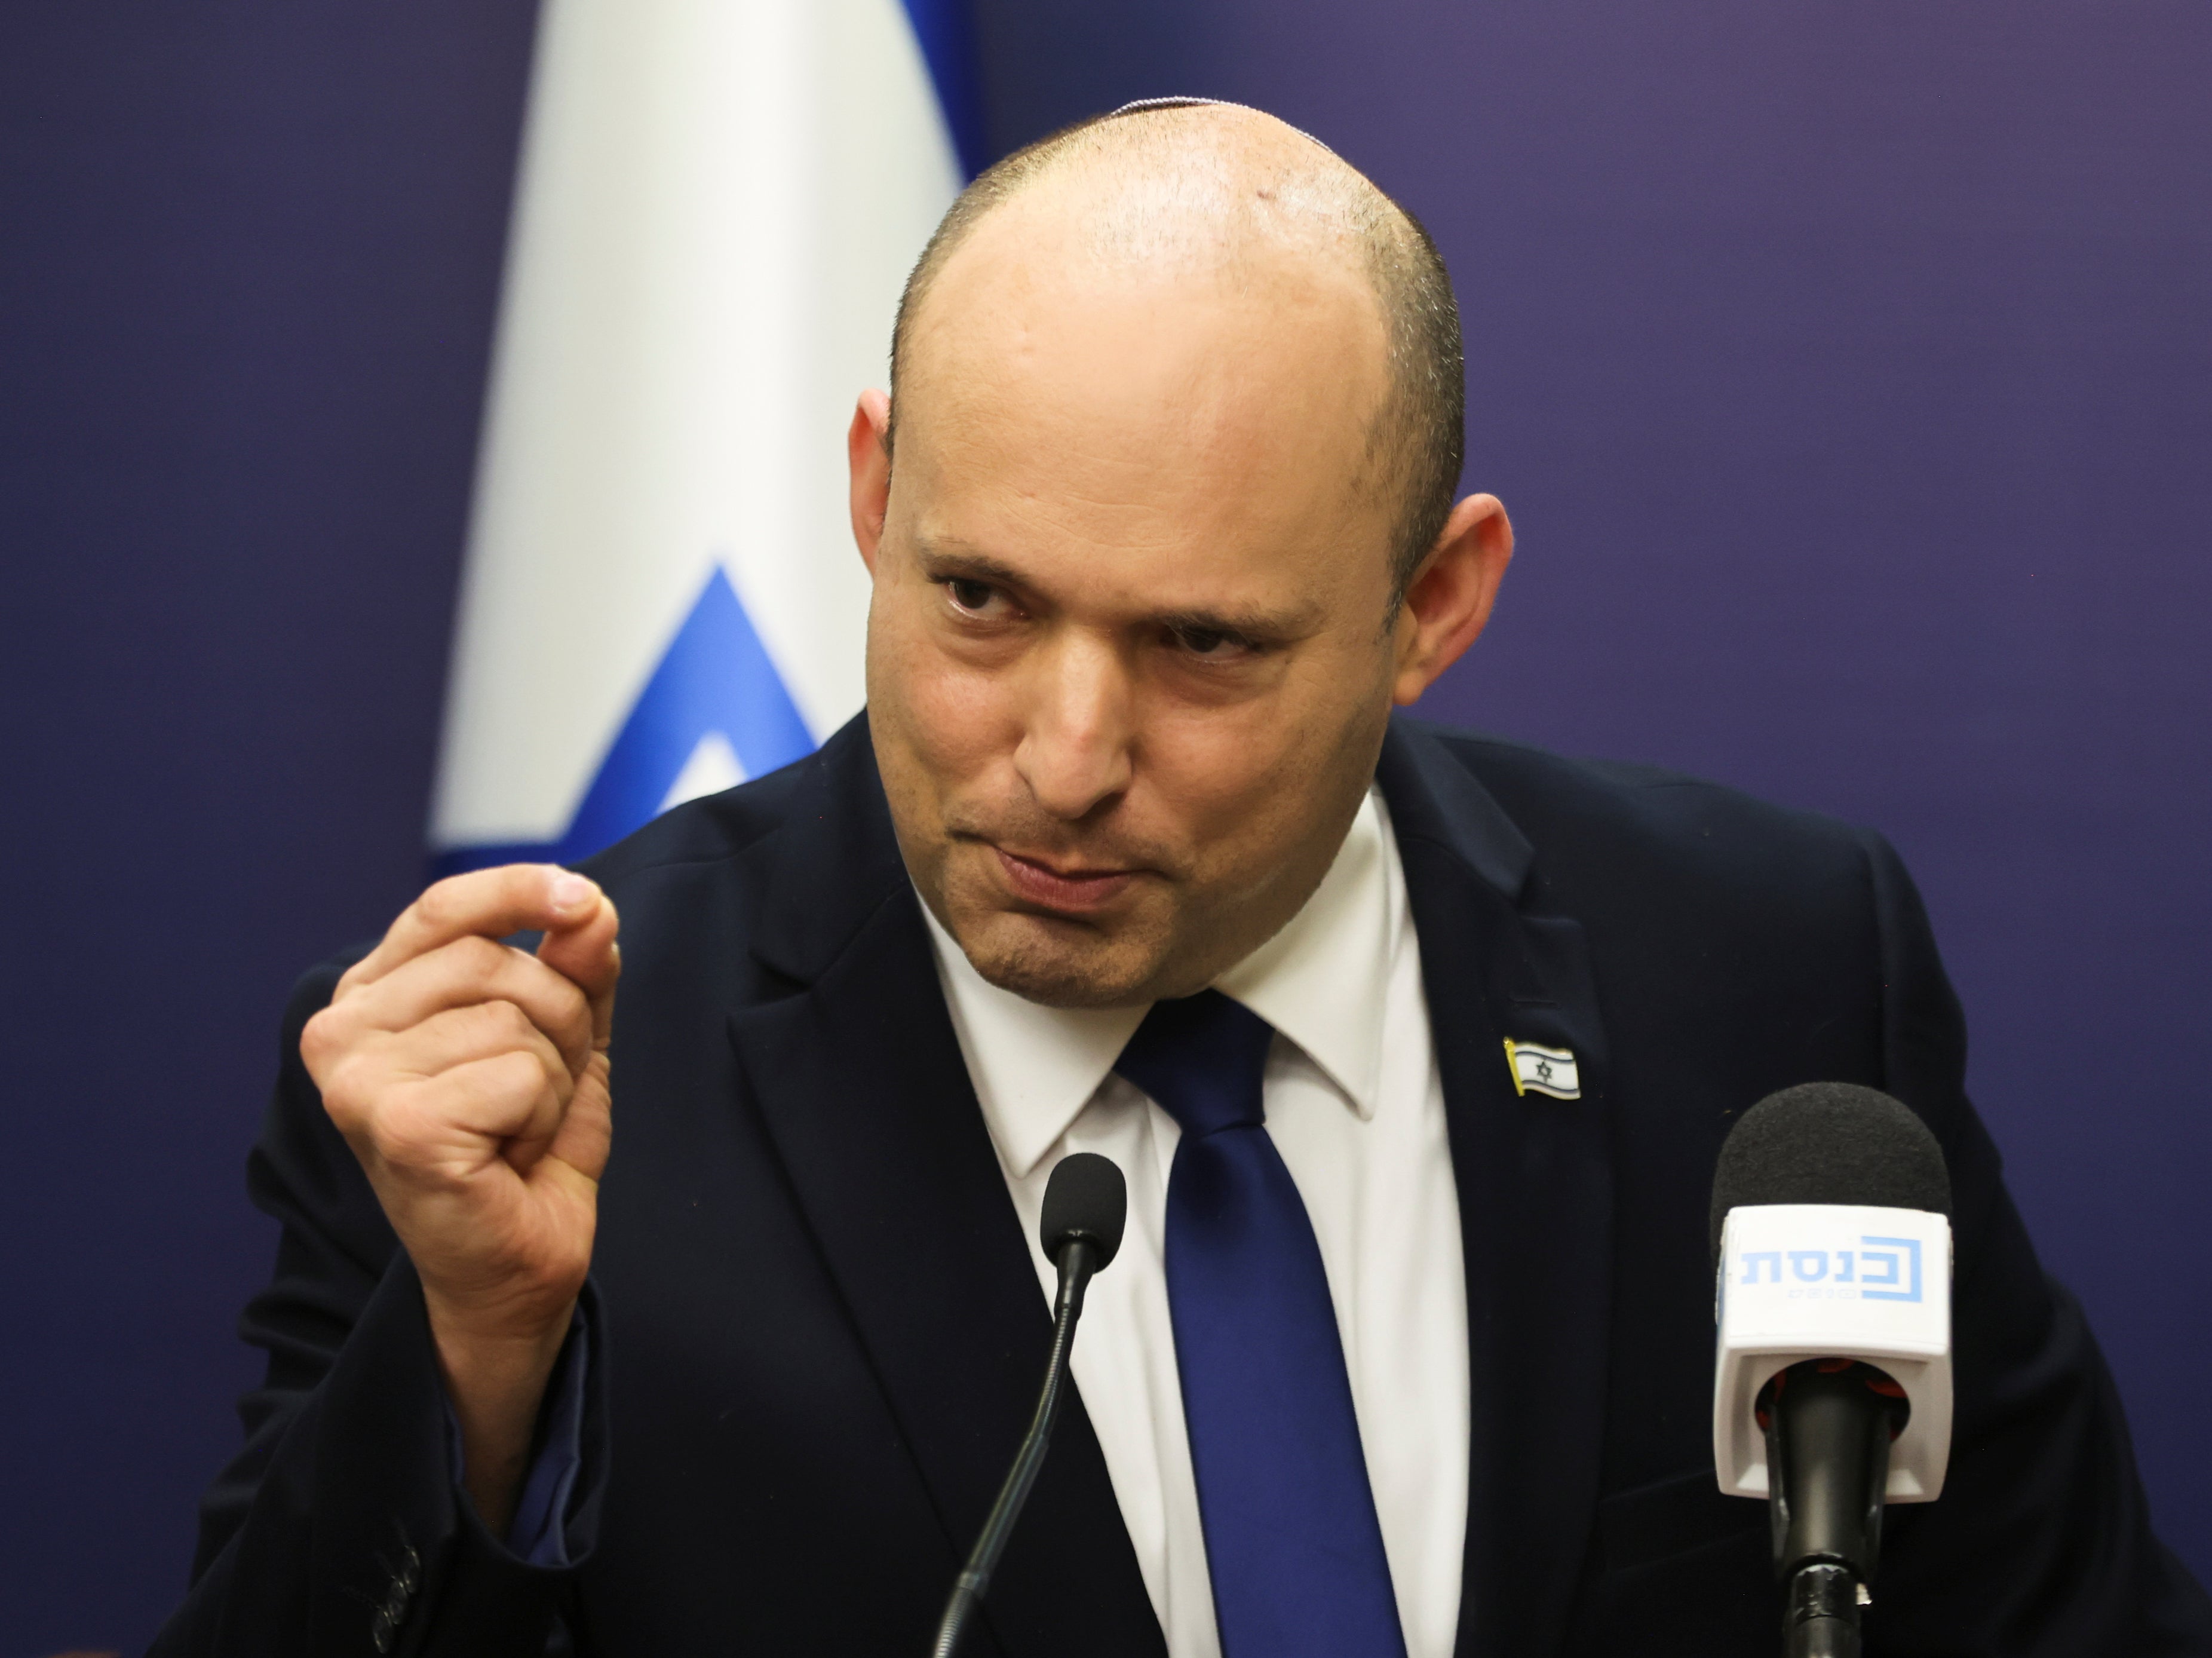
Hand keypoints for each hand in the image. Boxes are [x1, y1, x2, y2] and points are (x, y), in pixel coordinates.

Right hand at [301, 864, 619, 1532]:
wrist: (515, 1270)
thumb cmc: (524, 1152)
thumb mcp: (563, 1038)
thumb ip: (574, 966)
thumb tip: (590, 907)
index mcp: (368, 999)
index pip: (443, 908)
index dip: (520, 889)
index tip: (585, 899)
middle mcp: (341, 1032)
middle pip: (499, 960)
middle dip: (559, 1022)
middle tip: (535, 1095)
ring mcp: (358, 1080)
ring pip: (518, 1016)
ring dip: (554, 1077)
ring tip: (517, 1129)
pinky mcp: (398, 1124)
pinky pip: (523, 1073)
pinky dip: (544, 1116)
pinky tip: (509, 1157)